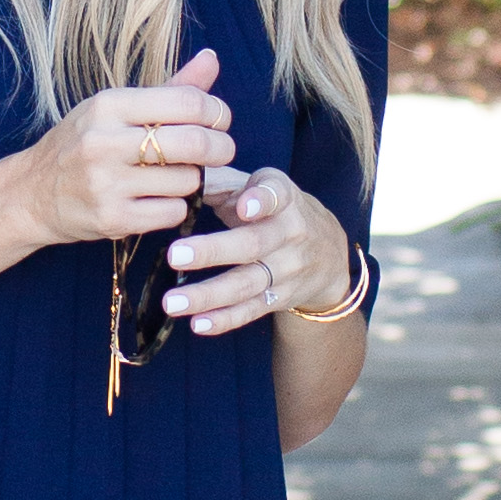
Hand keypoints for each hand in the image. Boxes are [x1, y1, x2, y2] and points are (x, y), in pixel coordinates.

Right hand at [20, 50, 237, 248]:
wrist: (31, 193)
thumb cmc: (82, 144)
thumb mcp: (116, 108)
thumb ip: (169, 88)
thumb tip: (212, 58)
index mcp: (109, 105)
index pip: (186, 101)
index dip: (216, 112)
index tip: (219, 121)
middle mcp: (105, 141)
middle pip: (193, 142)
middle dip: (220, 147)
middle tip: (222, 151)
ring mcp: (106, 183)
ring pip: (187, 180)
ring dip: (193, 179)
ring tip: (176, 176)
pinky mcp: (111, 218)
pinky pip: (173, 212)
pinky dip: (176, 207)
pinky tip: (159, 199)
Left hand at [162, 162, 350, 337]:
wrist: (328, 253)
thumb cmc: (277, 209)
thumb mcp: (262, 185)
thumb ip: (223, 180)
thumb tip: (178, 176)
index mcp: (284, 199)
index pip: (276, 196)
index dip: (261, 200)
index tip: (243, 207)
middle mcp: (289, 235)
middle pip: (252, 245)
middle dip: (213, 251)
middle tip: (174, 254)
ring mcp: (286, 270)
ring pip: (246, 283)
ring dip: (208, 294)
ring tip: (172, 302)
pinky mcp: (279, 298)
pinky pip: (251, 310)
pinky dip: (225, 319)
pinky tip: (198, 323)